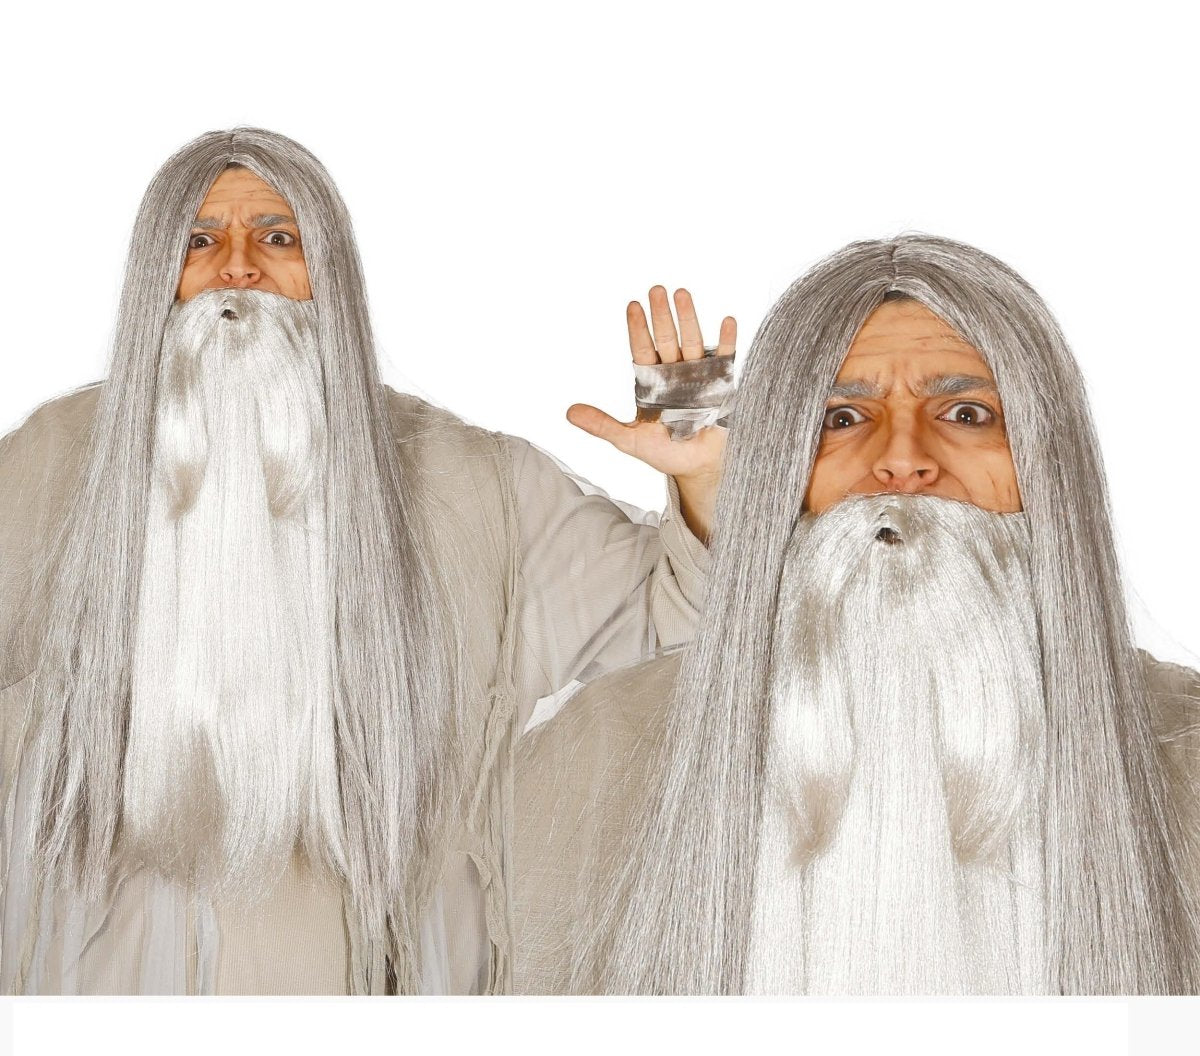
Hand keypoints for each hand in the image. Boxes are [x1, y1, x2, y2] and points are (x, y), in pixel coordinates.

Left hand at [568, 286, 734, 540]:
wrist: (698, 468)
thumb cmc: (665, 453)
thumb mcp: (629, 441)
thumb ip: (602, 425)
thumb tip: (569, 413)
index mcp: (651, 383)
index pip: (642, 350)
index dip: (638, 329)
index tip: (632, 306)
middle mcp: (674, 374)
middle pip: (667, 339)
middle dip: (662, 315)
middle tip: (656, 290)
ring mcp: (698, 376)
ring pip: (692, 342)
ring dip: (688, 319)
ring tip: (682, 294)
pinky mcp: (722, 385)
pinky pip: (725, 359)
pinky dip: (727, 341)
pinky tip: (727, 321)